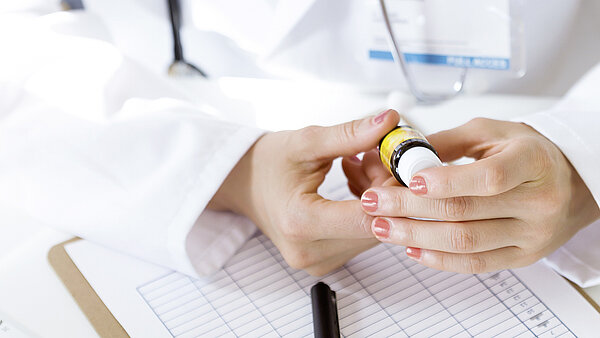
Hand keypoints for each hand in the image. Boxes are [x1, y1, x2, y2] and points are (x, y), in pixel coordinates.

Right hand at [209, 109, 399, 274]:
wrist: (243, 184)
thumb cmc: (268, 162)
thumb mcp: (306, 142)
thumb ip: (350, 134)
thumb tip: (389, 121)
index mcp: (301, 223)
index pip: (367, 216)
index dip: (391, 188)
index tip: (398, 161)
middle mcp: (310, 251)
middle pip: (374, 226)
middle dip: (386, 189)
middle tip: (377, 156)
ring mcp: (318, 262)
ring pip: (373, 232)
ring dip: (380, 199)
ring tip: (361, 166)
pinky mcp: (325, 262)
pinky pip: (362, 237)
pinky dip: (368, 210)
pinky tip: (356, 186)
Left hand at [353, 118, 599, 273]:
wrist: (570, 184)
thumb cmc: (524, 153)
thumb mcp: (489, 133)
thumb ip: (445, 143)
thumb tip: (399, 157)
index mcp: (533, 162)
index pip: (489, 177)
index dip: (446, 181)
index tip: (408, 181)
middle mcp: (539, 202)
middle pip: (466, 212)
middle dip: (411, 209)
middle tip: (375, 203)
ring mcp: (532, 235)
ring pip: (465, 243)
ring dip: (416, 236)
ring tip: (382, 227)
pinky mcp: (522, 257)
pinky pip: (475, 264)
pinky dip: (438, 259)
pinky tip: (411, 248)